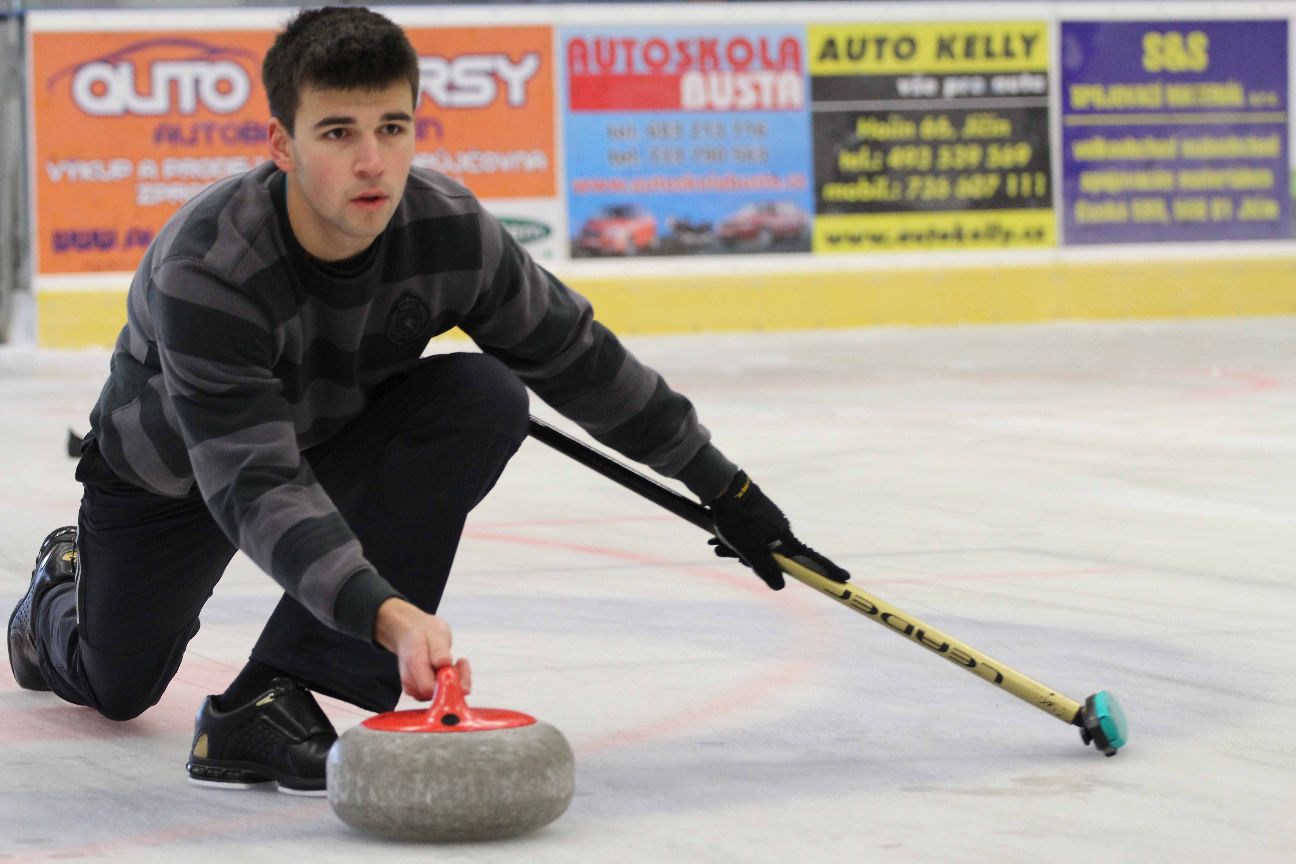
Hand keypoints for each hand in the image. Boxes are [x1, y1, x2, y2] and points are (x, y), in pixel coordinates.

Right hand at [374, 597, 471, 700]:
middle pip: (435, 696)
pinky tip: (454, 668)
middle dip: (456, 682)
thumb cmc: (422, 632)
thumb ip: (439, 651)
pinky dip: (452, 684)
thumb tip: (445, 663)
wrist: (411, 632)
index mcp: (413, 665)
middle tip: (462, 662)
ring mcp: (416, 689)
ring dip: (456, 682)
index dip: (447, 684)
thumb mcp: (435, 634)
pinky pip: (440, 694)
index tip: (457, 667)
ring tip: (459, 662)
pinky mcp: (423, 691)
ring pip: (439, 697)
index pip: (428, 688)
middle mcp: (411, 682)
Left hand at [707, 471, 849, 589]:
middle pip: (775, 558)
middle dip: (752, 561)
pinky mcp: (758, 516)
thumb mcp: (749, 550)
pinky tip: (718, 539)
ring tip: (718, 545)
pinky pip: (749, 536)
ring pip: (757, 547)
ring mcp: (770, 522)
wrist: (724, 488)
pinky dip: (735, 541)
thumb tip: (780, 587)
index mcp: (784, 538)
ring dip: (738, 551)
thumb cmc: (738, 521)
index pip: (811, 558)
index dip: (827, 569)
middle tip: (730, 554)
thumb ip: (765, 569)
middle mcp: (781, 530)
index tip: (845, 577)